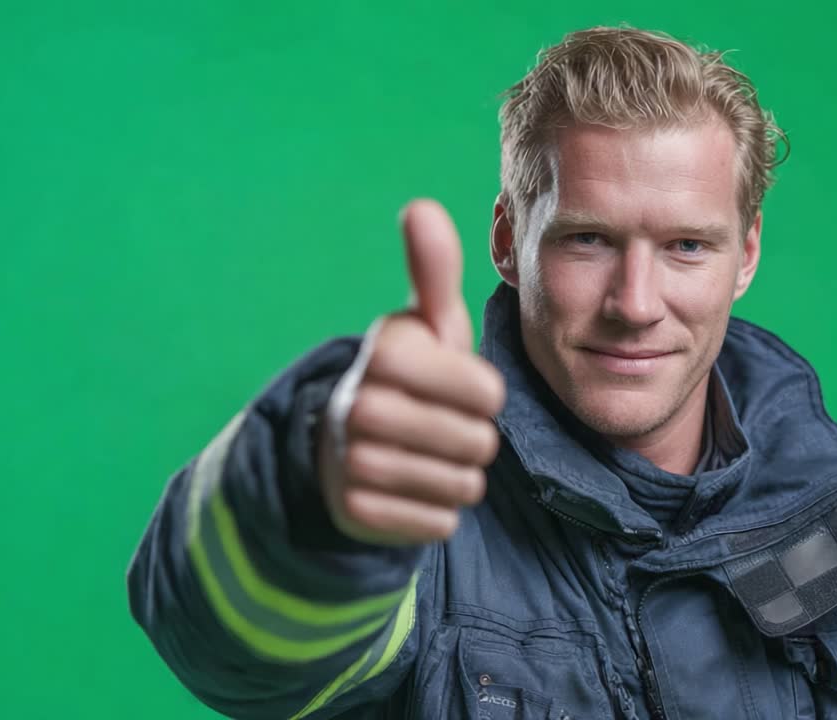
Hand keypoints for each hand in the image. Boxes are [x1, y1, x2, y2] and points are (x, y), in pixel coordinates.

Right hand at [319, 199, 505, 544]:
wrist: (348, 445)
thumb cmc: (412, 378)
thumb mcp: (428, 326)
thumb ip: (433, 271)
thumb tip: (421, 206)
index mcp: (388, 353)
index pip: (489, 392)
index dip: (484, 395)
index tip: (452, 386)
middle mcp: (362, 405)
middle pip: (480, 443)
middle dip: (474, 439)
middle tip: (439, 425)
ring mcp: (353, 462)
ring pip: (464, 486)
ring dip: (459, 476)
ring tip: (427, 455)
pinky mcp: (355, 511)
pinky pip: (441, 522)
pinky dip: (438, 511)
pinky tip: (411, 489)